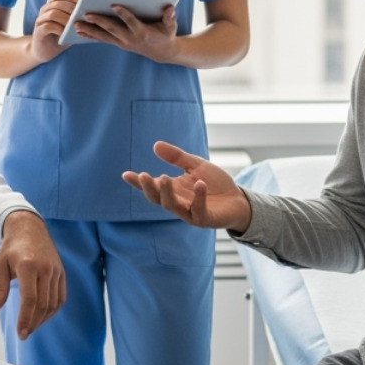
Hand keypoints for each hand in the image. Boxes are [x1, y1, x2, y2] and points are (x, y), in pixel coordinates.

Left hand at [0, 210, 65, 338]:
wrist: (29, 228)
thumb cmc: (12, 247)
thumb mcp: (0, 265)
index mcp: (28, 266)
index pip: (30, 299)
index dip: (25, 318)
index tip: (21, 333)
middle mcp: (45, 269)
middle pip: (43, 304)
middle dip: (33, 323)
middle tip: (24, 334)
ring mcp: (55, 270)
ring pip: (53, 303)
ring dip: (43, 319)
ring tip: (31, 327)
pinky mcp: (61, 272)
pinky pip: (60, 297)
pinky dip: (53, 310)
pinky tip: (43, 316)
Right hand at [29, 0, 78, 63]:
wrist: (46, 51)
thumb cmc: (62, 36)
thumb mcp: (71, 25)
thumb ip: (77, 16)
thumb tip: (92, 11)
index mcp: (53, 4)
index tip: (81, 1)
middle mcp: (45, 10)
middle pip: (57, 3)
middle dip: (71, 8)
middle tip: (82, 15)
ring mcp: (41, 20)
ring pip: (53, 13)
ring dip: (66, 19)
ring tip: (75, 25)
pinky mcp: (39, 31)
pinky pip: (48, 26)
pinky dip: (59, 29)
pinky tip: (65, 33)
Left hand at [74, 2, 179, 62]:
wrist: (163, 53)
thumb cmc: (166, 36)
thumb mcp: (171, 27)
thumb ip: (170, 17)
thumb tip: (170, 8)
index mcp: (142, 32)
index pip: (130, 21)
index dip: (122, 13)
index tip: (113, 5)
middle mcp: (130, 38)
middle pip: (112, 29)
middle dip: (99, 21)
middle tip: (87, 14)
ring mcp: (123, 42)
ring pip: (104, 35)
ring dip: (90, 30)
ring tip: (76, 25)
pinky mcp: (119, 43)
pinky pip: (103, 39)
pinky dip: (91, 35)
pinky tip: (80, 32)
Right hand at [121, 141, 251, 232]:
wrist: (238, 199)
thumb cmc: (216, 184)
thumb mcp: (196, 165)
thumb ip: (177, 157)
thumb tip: (155, 145)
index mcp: (173, 190)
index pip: (152, 187)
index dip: (138, 182)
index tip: (126, 174)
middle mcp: (178, 202)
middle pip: (157, 199)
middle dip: (149, 188)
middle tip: (144, 175)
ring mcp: (190, 212)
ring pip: (172, 206)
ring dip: (166, 193)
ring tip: (164, 178)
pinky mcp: (204, 219)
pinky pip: (198, 209)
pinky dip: (198, 197)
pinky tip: (200, 183)